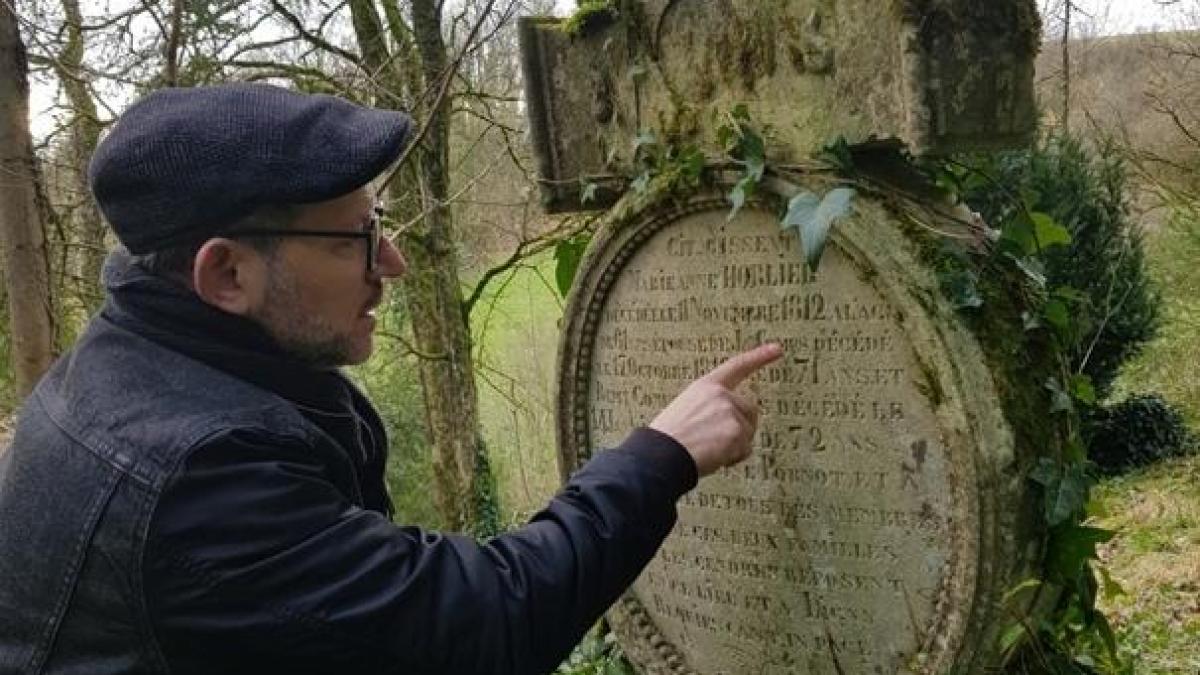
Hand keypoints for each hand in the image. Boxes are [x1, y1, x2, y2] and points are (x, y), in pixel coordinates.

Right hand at [649, 343, 782, 476]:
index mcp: (705, 386)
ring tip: (708, 450)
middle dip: (740, 428)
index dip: (759, 357)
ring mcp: (731, 412)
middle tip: (717, 442)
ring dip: (734, 446)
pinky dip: (732, 458)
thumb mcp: (686, 410)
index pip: (736, 366)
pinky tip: (713, 457)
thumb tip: (727, 425)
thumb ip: (710, 409)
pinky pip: (744, 450)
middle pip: (749, 411)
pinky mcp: (737, 432)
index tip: (777, 348)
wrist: (661, 455)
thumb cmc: (668, 439)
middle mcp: (721, 395)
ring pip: (747, 433)